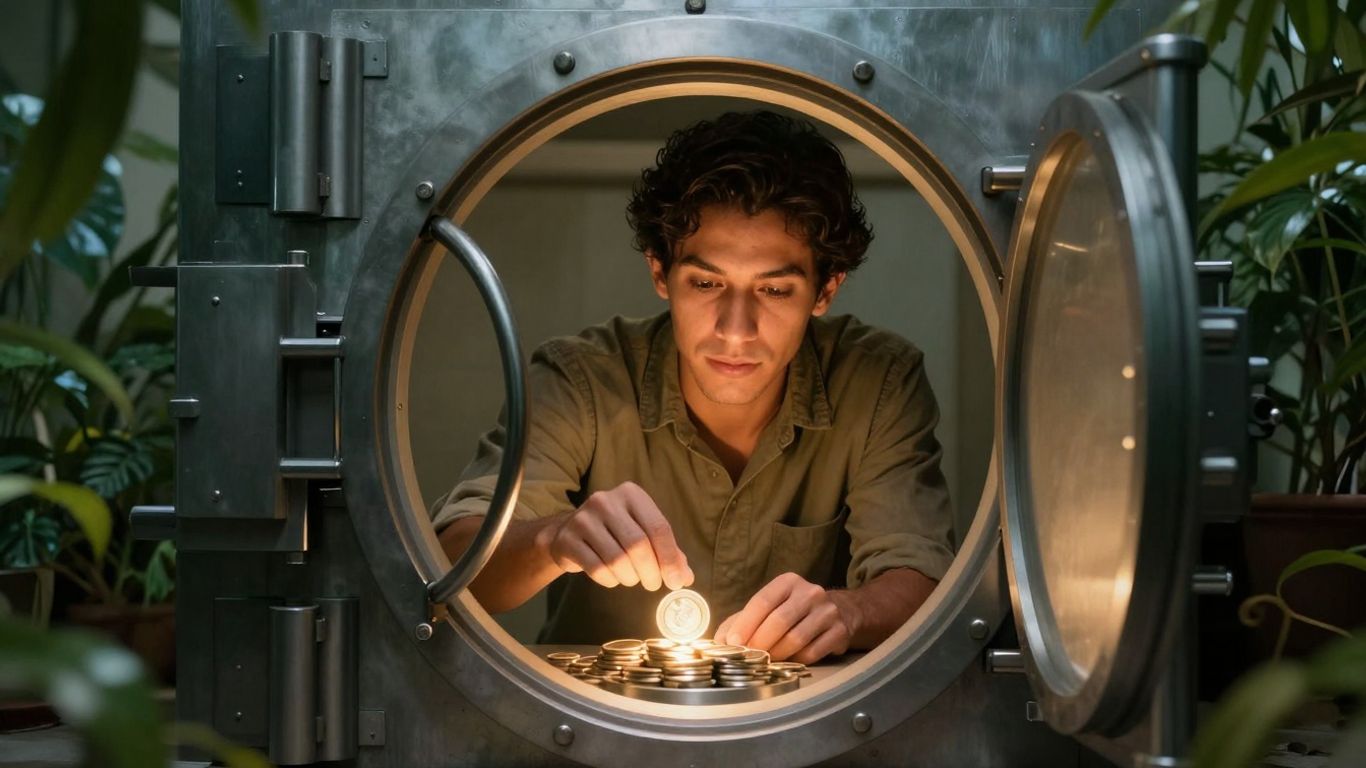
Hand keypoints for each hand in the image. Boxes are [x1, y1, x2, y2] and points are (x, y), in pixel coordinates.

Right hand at [535, 481, 693, 590]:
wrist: (567, 532)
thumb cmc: (614, 533)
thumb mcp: (642, 533)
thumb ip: (667, 552)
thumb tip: (685, 577)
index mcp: (631, 494)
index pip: (658, 528)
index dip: (670, 558)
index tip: (676, 581)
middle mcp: (606, 501)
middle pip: (638, 545)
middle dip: (651, 572)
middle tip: (653, 584)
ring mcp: (583, 519)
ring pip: (618, 560)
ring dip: (630, 578)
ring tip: (631, 578)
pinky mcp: (568, 539)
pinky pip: (597, 569)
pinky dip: (610, 580)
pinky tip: (612, 577)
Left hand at [713, 572, 857, 663]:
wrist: (840, 611)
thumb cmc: (794, 611)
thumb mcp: (769, 607)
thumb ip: (741, 621)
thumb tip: (720, 642)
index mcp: (788, 582)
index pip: (762, 601)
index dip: (745, 624)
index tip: (733, 643)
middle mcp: (810, 592)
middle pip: (779, 621)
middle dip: (759, 642)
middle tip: (748, 657)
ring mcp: (827, 611)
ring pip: (796, 639)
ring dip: (776, 654)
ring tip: (766, 661)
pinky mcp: (839, 631)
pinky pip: (812, 653)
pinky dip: (796, 661)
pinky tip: (788, 661)